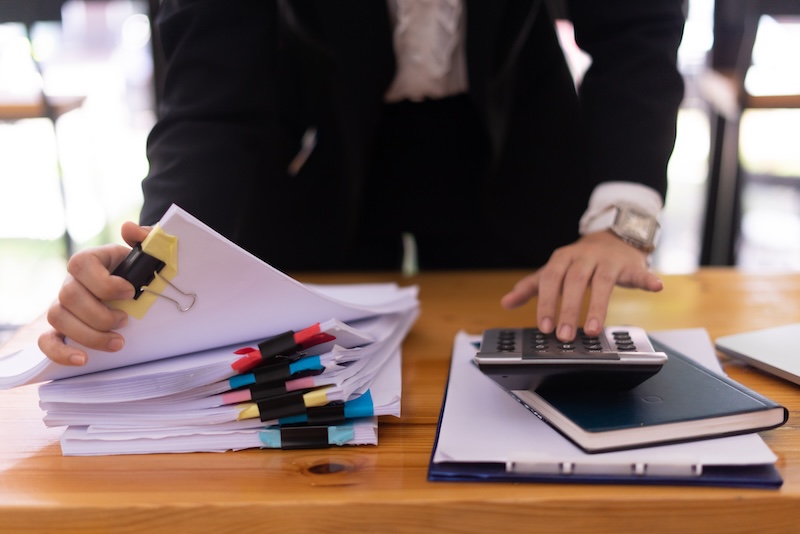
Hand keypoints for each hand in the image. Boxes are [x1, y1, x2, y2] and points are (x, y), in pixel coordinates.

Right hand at [38, 222, 151, 365]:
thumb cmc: (140, 269)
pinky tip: (82, 359)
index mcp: (90, 260)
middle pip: (69, 297)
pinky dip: (60, 352)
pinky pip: (48, 340)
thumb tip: (129, 229)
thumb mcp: (148, 251)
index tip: (130, 292)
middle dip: (100, 314)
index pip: (81, 265)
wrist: (136, 286)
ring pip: (58, 318)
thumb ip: (145, 237)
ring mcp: (64, 305)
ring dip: (88, 335)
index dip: (104, 282)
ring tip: (118, 343)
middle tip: (126, 321)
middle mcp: (72, 282)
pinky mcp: (63, 328)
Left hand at [500, 231, 663, 340]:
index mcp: (563, 258)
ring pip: (603, 283)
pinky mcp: (631, 264)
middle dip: (569, 310)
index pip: (551, 280)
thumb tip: (506, 302)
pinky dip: (648, 280)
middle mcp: (585, 257)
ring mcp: (609, 260)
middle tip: (565, 336)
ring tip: (593, 330)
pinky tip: (656, 288)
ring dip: (598, 307)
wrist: (612, 237)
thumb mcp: (553, 270)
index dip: (547, 303)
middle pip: (575, 283)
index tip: (544, 327)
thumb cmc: (579, 260)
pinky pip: (640, 272)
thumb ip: (532, 286)